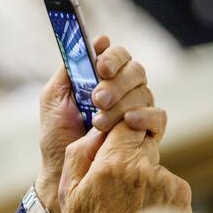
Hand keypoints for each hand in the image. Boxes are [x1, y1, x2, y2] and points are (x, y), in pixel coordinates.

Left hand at [37, 36, 165, 212]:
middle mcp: (123, 92)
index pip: (118, 56)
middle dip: (116, 83)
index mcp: (102, 79)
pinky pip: (159, 117)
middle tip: (97, 99)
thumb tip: (95, 39)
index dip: (113, 57)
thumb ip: (70, 68)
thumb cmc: (56, 136)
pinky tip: (128, 122)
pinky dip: (145, 116)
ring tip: (99, 122)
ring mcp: (138, 112)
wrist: (62, 172)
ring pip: (145, 92)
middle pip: (135, 71)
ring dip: (122, 104)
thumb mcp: (54, 98)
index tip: (100, 67)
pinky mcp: (148, 134)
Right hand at [59, 122, 191, 212]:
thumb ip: (79, 153)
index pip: (126, 122)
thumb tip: (97, 130)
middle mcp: (145, 168)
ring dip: (143, 174)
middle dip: (129, 152)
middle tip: (116, 180)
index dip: (120, 128)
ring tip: (127, 204)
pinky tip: (142, 210)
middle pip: (142, 140)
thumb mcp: (69, 192)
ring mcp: (167, 182)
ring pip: (154, 162)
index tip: (113, 138)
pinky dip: (157, 190)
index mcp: (114, 163)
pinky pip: (167, 181)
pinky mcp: (182, 195)